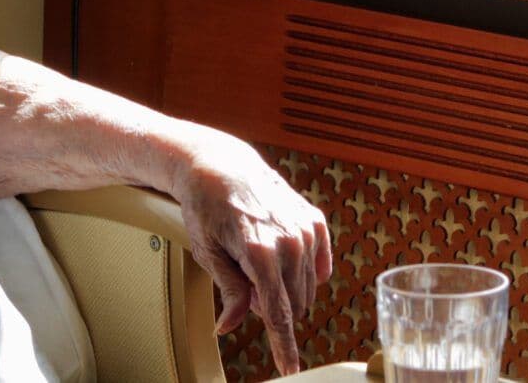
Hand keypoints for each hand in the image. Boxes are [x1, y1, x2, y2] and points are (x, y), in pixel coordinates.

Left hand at [169, 132, 332, 374]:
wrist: (221, 165)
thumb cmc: (207, 205)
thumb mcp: (207, 252)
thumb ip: (229, 291)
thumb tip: (231, 323)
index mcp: (260, 252)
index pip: (279, 313)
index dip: (284, 345)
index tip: (290, 368)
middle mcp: (289, 241)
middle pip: (292, 303)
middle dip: (271, 303)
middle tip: (245, 278)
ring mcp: (305, 230)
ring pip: (306, 288)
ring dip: (284, 287)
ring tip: (257, 260)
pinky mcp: (314, 221)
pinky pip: (320, 266)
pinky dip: (304, 271)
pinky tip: (285, 259)